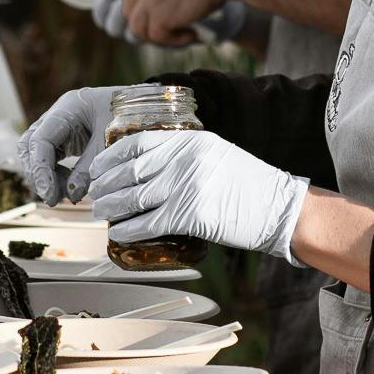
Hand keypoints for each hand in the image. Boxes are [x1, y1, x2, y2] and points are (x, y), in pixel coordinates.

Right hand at [17, 84, 132, 202]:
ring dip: (45, 175)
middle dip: (38, 173)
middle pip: (30, 145)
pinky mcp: (65, 136)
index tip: (49, 196)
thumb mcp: (111, 143)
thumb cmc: (131, 117)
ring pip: (36, 152)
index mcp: (68, 108)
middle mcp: (57, 115)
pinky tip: (69, 185)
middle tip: (54, 198)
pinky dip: (54, 173)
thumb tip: (71, 195)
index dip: (41, 170)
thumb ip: (90, 169)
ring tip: (63, 193)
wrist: (145, 105)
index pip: (40, 141)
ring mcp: (59, 125)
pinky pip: (49, 156)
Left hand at [84, 128, 307, 261]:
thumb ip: (182, 155)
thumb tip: (143, 169)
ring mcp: (188, 186)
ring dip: (112, 208)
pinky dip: (129, 230)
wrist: (279, 207)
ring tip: (101, 213)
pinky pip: (149, 224)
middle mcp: (185, 158)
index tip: (97, 167)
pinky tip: (117, 234)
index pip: (137, 143)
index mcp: (189, 139)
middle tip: (94, 195)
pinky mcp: (192, 215)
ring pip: (135, 198)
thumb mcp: (214, 153)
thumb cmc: (247, 183)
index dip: (110, 157)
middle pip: (131, 172)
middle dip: (106, 185)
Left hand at [95, 0, 253, 46]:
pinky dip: (175, 40)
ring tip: (184, 30)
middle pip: (129, 9)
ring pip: (138, 28)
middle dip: (149, 20)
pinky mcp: (157, 17)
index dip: (142, 3)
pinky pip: (158, 38)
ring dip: (160, 33)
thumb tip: (151, 6)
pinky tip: (192, 33)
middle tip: (172, 24)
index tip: (161, 10)